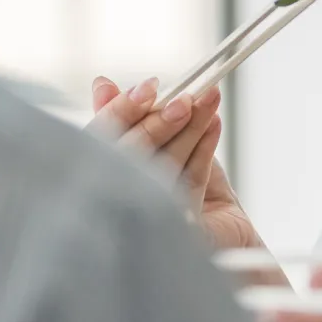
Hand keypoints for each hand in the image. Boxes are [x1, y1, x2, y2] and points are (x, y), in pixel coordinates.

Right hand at [88, 76, 261, 251]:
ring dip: (191, 127)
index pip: (101, 138)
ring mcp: (144, 218)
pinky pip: (191, 182)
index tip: (149, 87)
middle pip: (131, 153)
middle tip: (185, 98)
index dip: (122, 110)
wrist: (224, 237)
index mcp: (98, 173)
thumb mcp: (154, 144)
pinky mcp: (176, 231)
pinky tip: (214, 124)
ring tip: (209, 99)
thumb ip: (127, 117)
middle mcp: (113, 199)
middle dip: (160, 121)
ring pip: (165, 163)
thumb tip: (102, 84)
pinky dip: (204, 148)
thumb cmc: (182, 186)